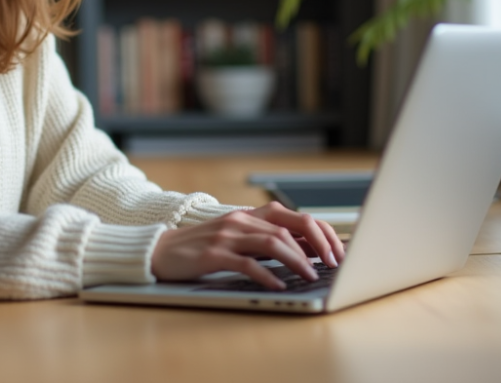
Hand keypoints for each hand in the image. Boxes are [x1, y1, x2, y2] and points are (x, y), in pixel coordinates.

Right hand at [150, 205, 343, 290]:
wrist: (162, 249)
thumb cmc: (204, 247)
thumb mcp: (239, 239)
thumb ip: (268, 240)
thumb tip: (310, 252)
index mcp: (251, 215)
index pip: (296, 217)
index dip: (323, 233)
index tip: (339, 253)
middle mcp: (242, 221)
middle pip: (290, 226)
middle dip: (318, 244)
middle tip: (333, 264)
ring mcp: (227, 236)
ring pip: (272, 242)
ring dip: (297, 261)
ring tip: (311, 276)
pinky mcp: (214, 254)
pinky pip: (246, 263)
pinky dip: (267, 275)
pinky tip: (279, 285)